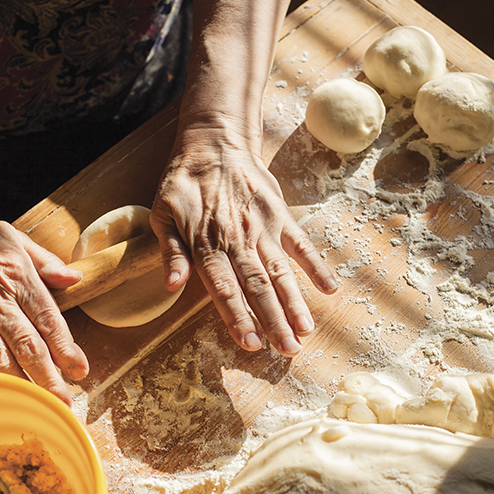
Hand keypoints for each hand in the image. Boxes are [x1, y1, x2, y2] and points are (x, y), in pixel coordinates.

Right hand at [0, 210, 88, 401]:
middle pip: (27, 345)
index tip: (79, 370)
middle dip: (48, 377)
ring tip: (36, 405)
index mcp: (18, 275)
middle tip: (64, 401)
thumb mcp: (12, 237)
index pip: (48, 318)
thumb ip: (46, 261)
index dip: (66, 348)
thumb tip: (74, 279)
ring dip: (18, 384)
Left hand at [151, 123, 338, 355]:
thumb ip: (170, 252)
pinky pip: (301, 244)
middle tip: (288, 351)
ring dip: (295, 303)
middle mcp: (238, 240)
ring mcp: (263, 228)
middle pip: (258, 287)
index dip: (238, 318)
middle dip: (274, 321)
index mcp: (207, 244)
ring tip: (306, 332)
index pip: (224, 289)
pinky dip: (316, 266)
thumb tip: (171, 285)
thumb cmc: (183, 183)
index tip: (251, 344)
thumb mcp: (162, 214)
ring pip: (281, 272)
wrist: (214, 142)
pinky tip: (331, 289)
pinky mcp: (280, 216)